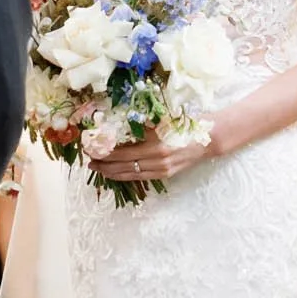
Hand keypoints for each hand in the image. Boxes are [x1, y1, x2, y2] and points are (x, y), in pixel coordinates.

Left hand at [87, 133, 213, 182]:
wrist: (208, 138)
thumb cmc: (184, 123)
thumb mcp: (161, 120)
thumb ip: (141, 125)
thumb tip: (114, 126)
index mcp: (155, 144)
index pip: (122, 152)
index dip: (104, 152)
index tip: (91, 148)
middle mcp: (157, 160)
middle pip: (123, 165)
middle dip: (103, 164)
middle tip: (88, 160)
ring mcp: (161, 169)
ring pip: (130, 174)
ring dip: (111, 173)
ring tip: (97, 169)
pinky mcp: (165, 175)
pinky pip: (140, 177)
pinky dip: (125, 176)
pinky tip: (115, 174)